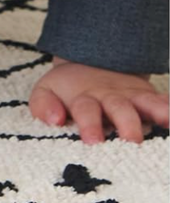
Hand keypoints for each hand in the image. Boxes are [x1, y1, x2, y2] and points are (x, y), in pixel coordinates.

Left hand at [29, 57, 168, 143]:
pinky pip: (164, 101)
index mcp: (84, 99)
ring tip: (168, 121)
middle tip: (132, 140)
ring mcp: (132, 97)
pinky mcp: (149, 97)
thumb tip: (54, 120)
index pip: (86, 110)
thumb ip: (44, 106)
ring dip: (159, 112)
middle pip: (119, 109)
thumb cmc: (67, 89)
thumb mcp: (46, 91)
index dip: (89, 124)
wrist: (89, 61)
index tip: (93, 140)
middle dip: (126, 124)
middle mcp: (110, 98)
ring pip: (147, 103)